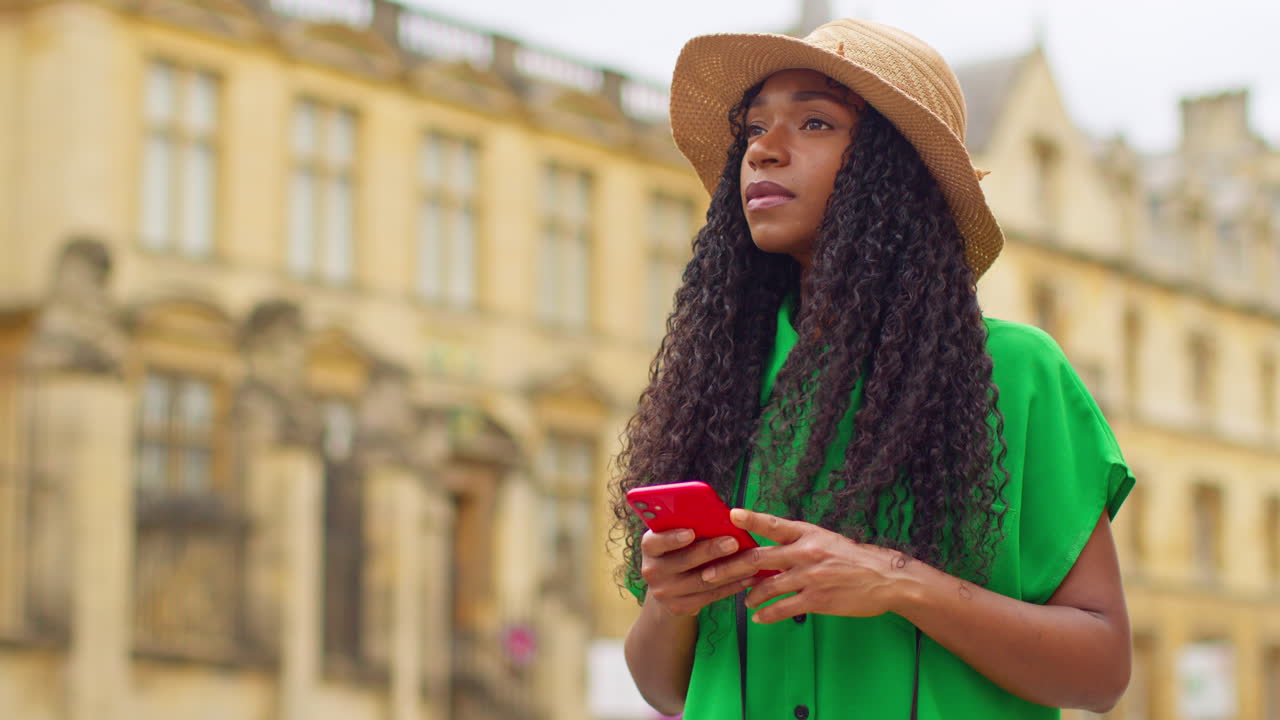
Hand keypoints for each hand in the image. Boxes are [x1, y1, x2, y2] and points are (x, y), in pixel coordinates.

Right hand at [640, 528, 758, 616]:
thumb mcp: (677, 535)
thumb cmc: (680, 549)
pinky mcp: (679, 608)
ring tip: (751, 560)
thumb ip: (691, 526)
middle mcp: (652, 570)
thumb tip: (722, 517)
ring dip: (730, 570)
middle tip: (734, 542)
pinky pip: (710, 596)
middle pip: (685, 561)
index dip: (672, 538)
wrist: (669, 585)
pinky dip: (732, 586)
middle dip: (711, 551)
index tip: (691, 532)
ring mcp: (664, 592)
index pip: (655, 542)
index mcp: (650, 546)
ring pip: (702, 581)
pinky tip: (749, 578)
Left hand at [699, 508, 916, 622]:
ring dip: (749, 594)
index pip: (774, 524)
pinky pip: (784, 608)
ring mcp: (811, 576)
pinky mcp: (817, 599)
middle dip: (730, 567)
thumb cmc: (852, 558)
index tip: (731, 515)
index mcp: (807, 534)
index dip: (751, 519)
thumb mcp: (825, 540)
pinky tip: (759, 617)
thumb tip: (768, 552)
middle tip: (708, 573)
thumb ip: (797, 543)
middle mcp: (806, 552)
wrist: (885, 579)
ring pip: (768, 586)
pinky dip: (768, 614)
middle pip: (759, 559)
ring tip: (742, 600)